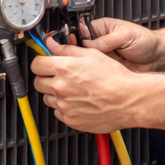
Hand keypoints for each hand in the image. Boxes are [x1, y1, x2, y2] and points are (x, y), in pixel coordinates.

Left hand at [28, 43, 142, 133]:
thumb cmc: (115, 78)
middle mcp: (60, 88)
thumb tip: (52, 44)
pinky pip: (59, 113)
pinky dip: (65, 108)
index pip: (36, 64)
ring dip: (55, 94)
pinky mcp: (70, 120)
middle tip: (59, 77)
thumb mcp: (92, 54)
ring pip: (48, 99)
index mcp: (64, 68)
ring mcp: (64, 106)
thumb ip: (67, 49)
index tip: (45, 63)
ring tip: (74, 90)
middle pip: (38, 82)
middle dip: (46, 78)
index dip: (41, 62)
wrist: (129, 100)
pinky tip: (79, 102)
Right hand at [73, 18, 162, 72]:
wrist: (157, 56)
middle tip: (82, 58)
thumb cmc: (145, 40)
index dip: (75, 40)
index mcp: (100, 28)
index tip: (74, 46)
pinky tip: (97, 74)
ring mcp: (102, 56)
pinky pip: (96, 72)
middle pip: (80, 49)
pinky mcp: (106, 68)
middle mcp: (99, 42)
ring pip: (87, 62)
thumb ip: (106, 40)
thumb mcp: (125, 36)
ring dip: (87, 65)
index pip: (81, 32)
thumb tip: (88, 44)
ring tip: (91, 67)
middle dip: (79, 54)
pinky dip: (95, 74)